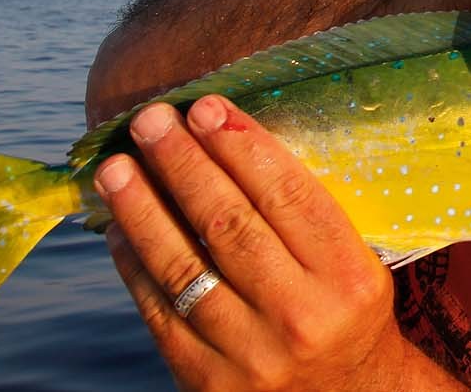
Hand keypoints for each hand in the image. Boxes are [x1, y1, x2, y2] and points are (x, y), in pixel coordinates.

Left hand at [95, 96, 458, 391]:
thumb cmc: (345, 314)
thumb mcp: (355, 264)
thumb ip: (306, 216)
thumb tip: (228, 139)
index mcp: (348, 277)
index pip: (288, 196)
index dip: (242, 147)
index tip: (206, 107)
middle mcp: (301, 316)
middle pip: (229, 224)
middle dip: (183, 164)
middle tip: (150, 121)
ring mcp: (249, 354)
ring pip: (183, 266)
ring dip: (142, 209)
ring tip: (115, 168)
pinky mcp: (207, 381)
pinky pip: (159, 311)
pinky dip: (134, 264)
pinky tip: (118, 227)